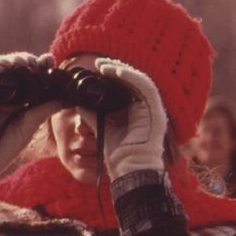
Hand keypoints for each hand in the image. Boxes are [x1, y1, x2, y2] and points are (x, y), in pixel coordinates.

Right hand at [0, 52, 59, 178]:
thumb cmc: (5, 145)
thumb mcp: (30, 124)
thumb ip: (44, 109)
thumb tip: (63, 98)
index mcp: (19, 100)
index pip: (31, 78)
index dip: (41, 69)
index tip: (52, 63)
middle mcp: (5, 92)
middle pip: (18, 69)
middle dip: (31, 62)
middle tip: (43, 61)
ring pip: (2, 66)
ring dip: (15, 60)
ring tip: (27, 62)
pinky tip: (9, 64)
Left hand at [77, 58, 167, 179]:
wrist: (129, 171)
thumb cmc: (119, 157)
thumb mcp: (101, 130)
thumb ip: (93, 116)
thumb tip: (78, 104)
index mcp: (137, 113)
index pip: (127, 87)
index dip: (113, 76)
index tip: (96, 70)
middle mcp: (147, 109)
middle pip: (133, 81)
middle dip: (116, 70)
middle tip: (98, 64)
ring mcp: (153, 110)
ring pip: (140, 80)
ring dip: (122, 70)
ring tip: (104, 66)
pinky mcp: (156, 111)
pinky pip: (146, 87)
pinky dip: (132, 77)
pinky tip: (117, 72)